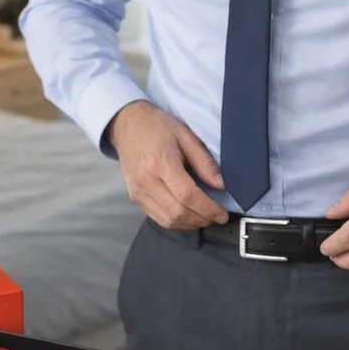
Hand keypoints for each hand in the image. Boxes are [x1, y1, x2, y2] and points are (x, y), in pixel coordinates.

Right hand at [108, 102, 229, 230]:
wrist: (127, 126)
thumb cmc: (155, 127)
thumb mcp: (185, 135)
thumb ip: (204, 161)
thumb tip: (219, 184)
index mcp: (159, 162)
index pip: (187, 195)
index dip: (207, 208)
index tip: (221, 213)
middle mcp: (146, 180)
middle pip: (177, 212)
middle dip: (201, 219)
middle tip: (216, 216)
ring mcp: (138, 191)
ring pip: (167, 220)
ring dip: (190, 223)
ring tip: (204, 216)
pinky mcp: (135, 197)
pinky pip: (157, 218)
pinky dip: (176, 221)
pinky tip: (187, 214)